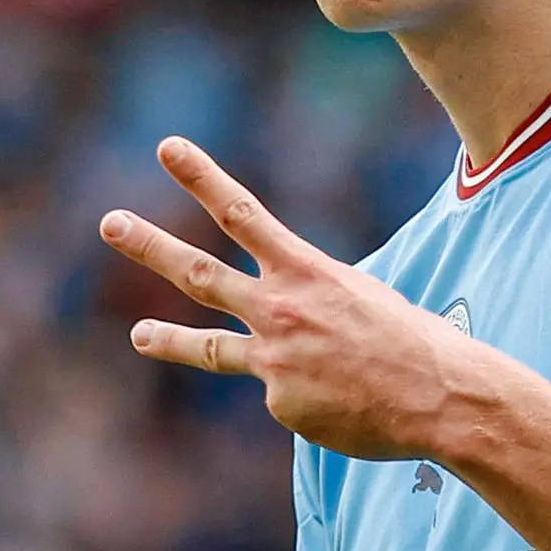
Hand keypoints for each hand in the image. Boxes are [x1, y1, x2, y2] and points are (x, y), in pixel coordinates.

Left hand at [99, 137, 476, 458]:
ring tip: (137, 333)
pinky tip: (345, 402)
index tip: (168, 147)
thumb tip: (286, 327)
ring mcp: (274, 359)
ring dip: (165, 337)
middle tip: (110, 222)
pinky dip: (310, 397)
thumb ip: (311, 299)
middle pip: (200, 272)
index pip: (241, 212)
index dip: (199, 177)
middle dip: (151, 245)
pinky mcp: (281, 403)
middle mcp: (280, 309)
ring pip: (208, 346)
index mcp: (306, 271)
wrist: (440, 396)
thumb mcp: (362, 298)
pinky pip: (286, 397)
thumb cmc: (411, 342)